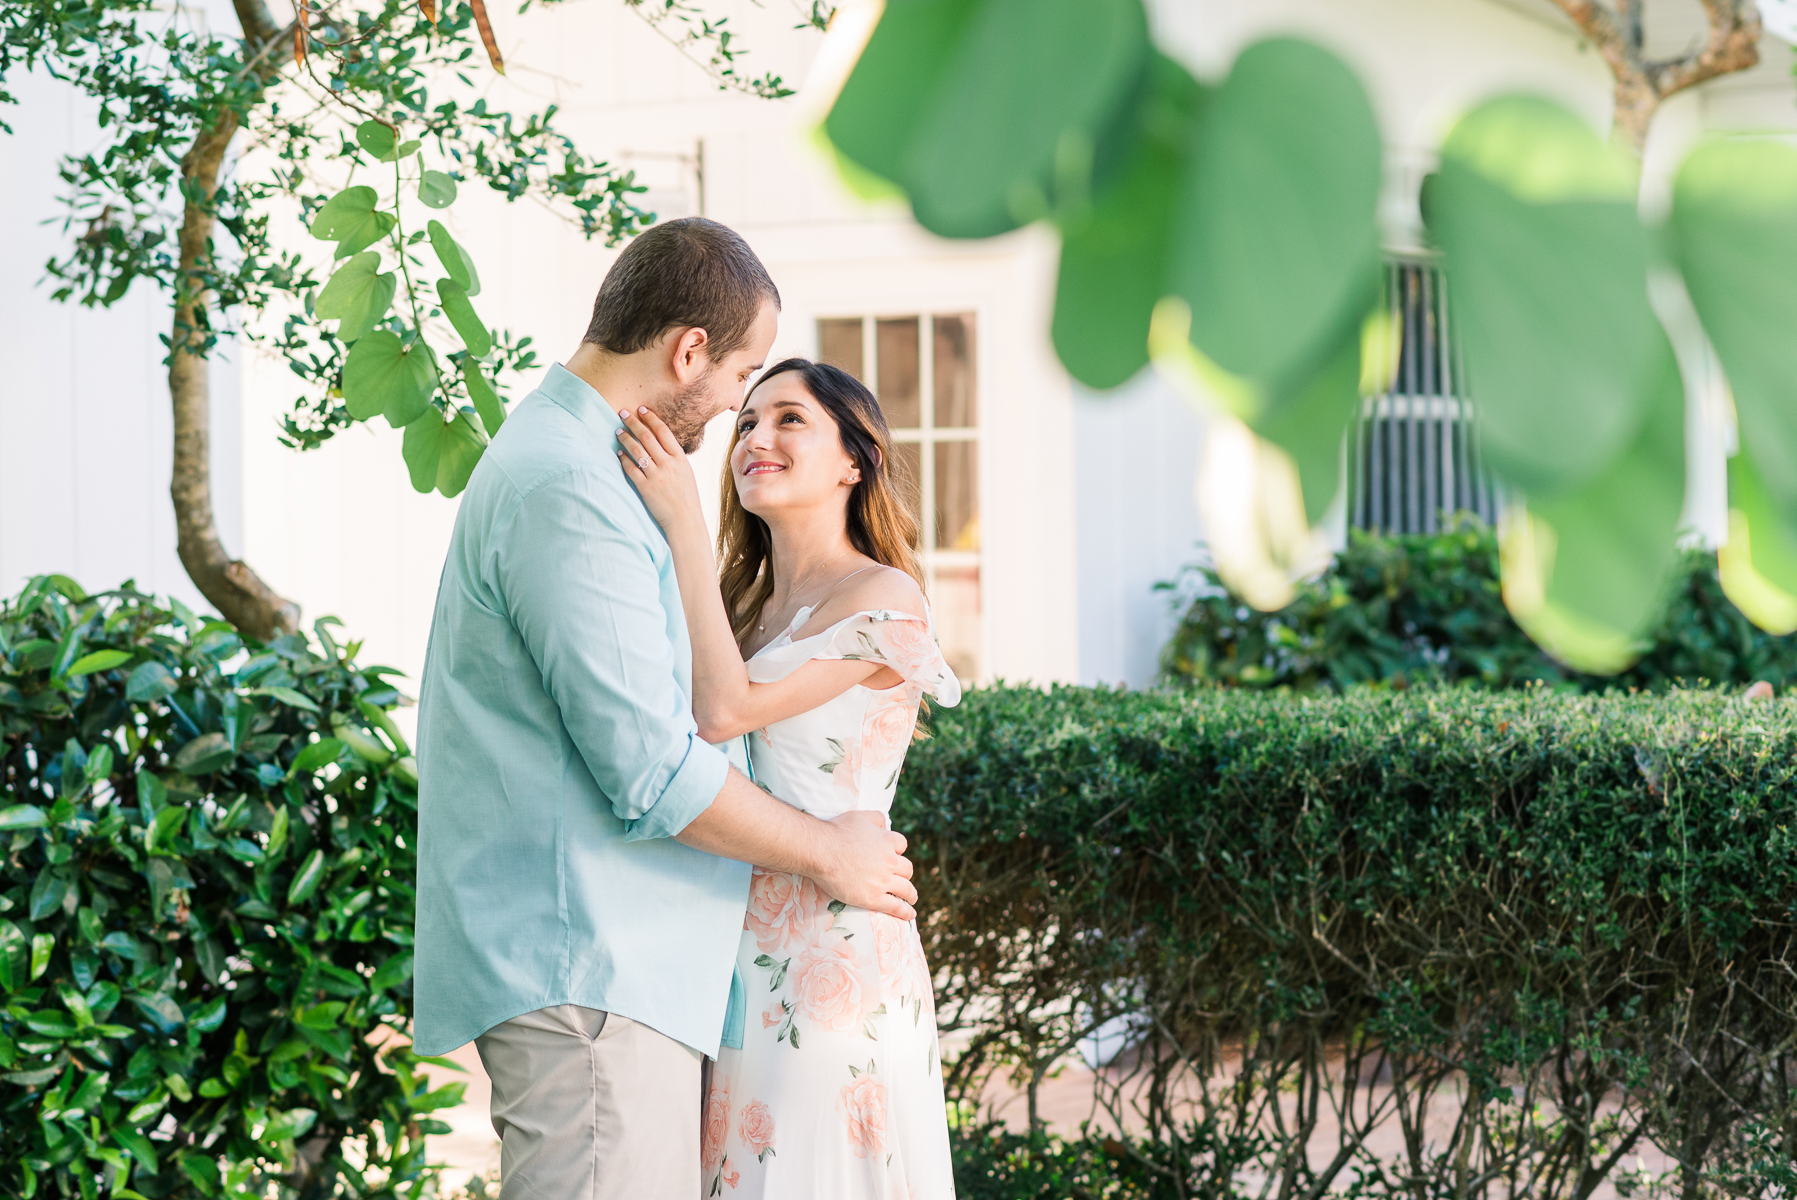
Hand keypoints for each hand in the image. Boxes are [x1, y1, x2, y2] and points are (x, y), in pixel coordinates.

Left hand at [616, 407, 702, 534]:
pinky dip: (624, 459)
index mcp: (680, 458)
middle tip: (623, 413)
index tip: (641, 409)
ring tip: (618, 431)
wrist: (685, 520)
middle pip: (648, 437)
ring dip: (626, 438)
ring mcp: (656, 476)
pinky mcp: (646, 488)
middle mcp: (668, 464)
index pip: (663, 431)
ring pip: (637, 451)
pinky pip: (631, 469)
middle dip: (634, 423)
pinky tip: (618, 453)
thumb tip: (660, 443)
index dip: (651, 418)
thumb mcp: (686, 472)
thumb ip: (674, 457)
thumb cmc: (686, 497)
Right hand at [813, 810, 916, 921]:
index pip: (902, 845)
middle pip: (907, 868)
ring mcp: (882, 881)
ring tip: (911, 897)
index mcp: (887, 841)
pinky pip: (895, 906)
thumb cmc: (837, 831)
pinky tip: (910, 915)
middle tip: (902, 877)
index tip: (893, 855)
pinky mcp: (872, 898)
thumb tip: (885, 824)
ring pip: (906, 889)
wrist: (821, 851)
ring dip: (911, 894)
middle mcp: (889, 861)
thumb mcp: (860, 816)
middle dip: (905, 873)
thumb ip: (876, 818)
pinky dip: (905, 912)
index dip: (897, 850)